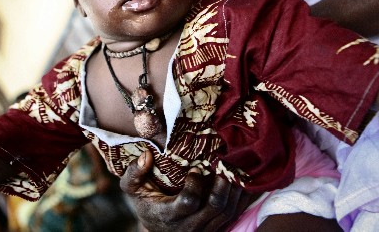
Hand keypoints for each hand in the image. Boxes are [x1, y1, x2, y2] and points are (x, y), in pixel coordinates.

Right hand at [120, 150, 252, 231]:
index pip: (188, 202)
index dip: (195, 185)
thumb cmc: (146, 202)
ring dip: (235, 188)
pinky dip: (243, 198)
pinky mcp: (216, 229)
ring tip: (237, 167)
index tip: (195, 168)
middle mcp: (190, 226)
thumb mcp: (132, 188)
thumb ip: (133, 173)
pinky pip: (235, 215)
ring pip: (229, 211)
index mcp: (169, 215)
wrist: (158, 227)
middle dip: (223, 183)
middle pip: (216, 206)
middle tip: (225, 163)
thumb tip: (146, 155)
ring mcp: (205, 230)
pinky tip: (245, 180)